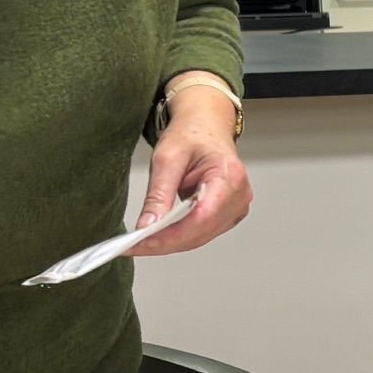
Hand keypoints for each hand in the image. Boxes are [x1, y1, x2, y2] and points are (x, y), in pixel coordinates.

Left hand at [132, 85, 251, 255]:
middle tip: (133, 246)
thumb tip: (147, 226)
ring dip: (170, 243)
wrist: (205, 125)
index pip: (201, 218)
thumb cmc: (192, 134)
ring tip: (141, 243)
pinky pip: (202, 232)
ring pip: (200, 237)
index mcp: (229, 177)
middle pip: (200, 232)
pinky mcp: (227, 213)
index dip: (170, 236)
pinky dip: (179, 237)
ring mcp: (236, 207)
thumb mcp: (167, 157)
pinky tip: (159, 236)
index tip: (142, 243)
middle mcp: (239, 196)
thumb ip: (159, 194)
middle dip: (165, 243)